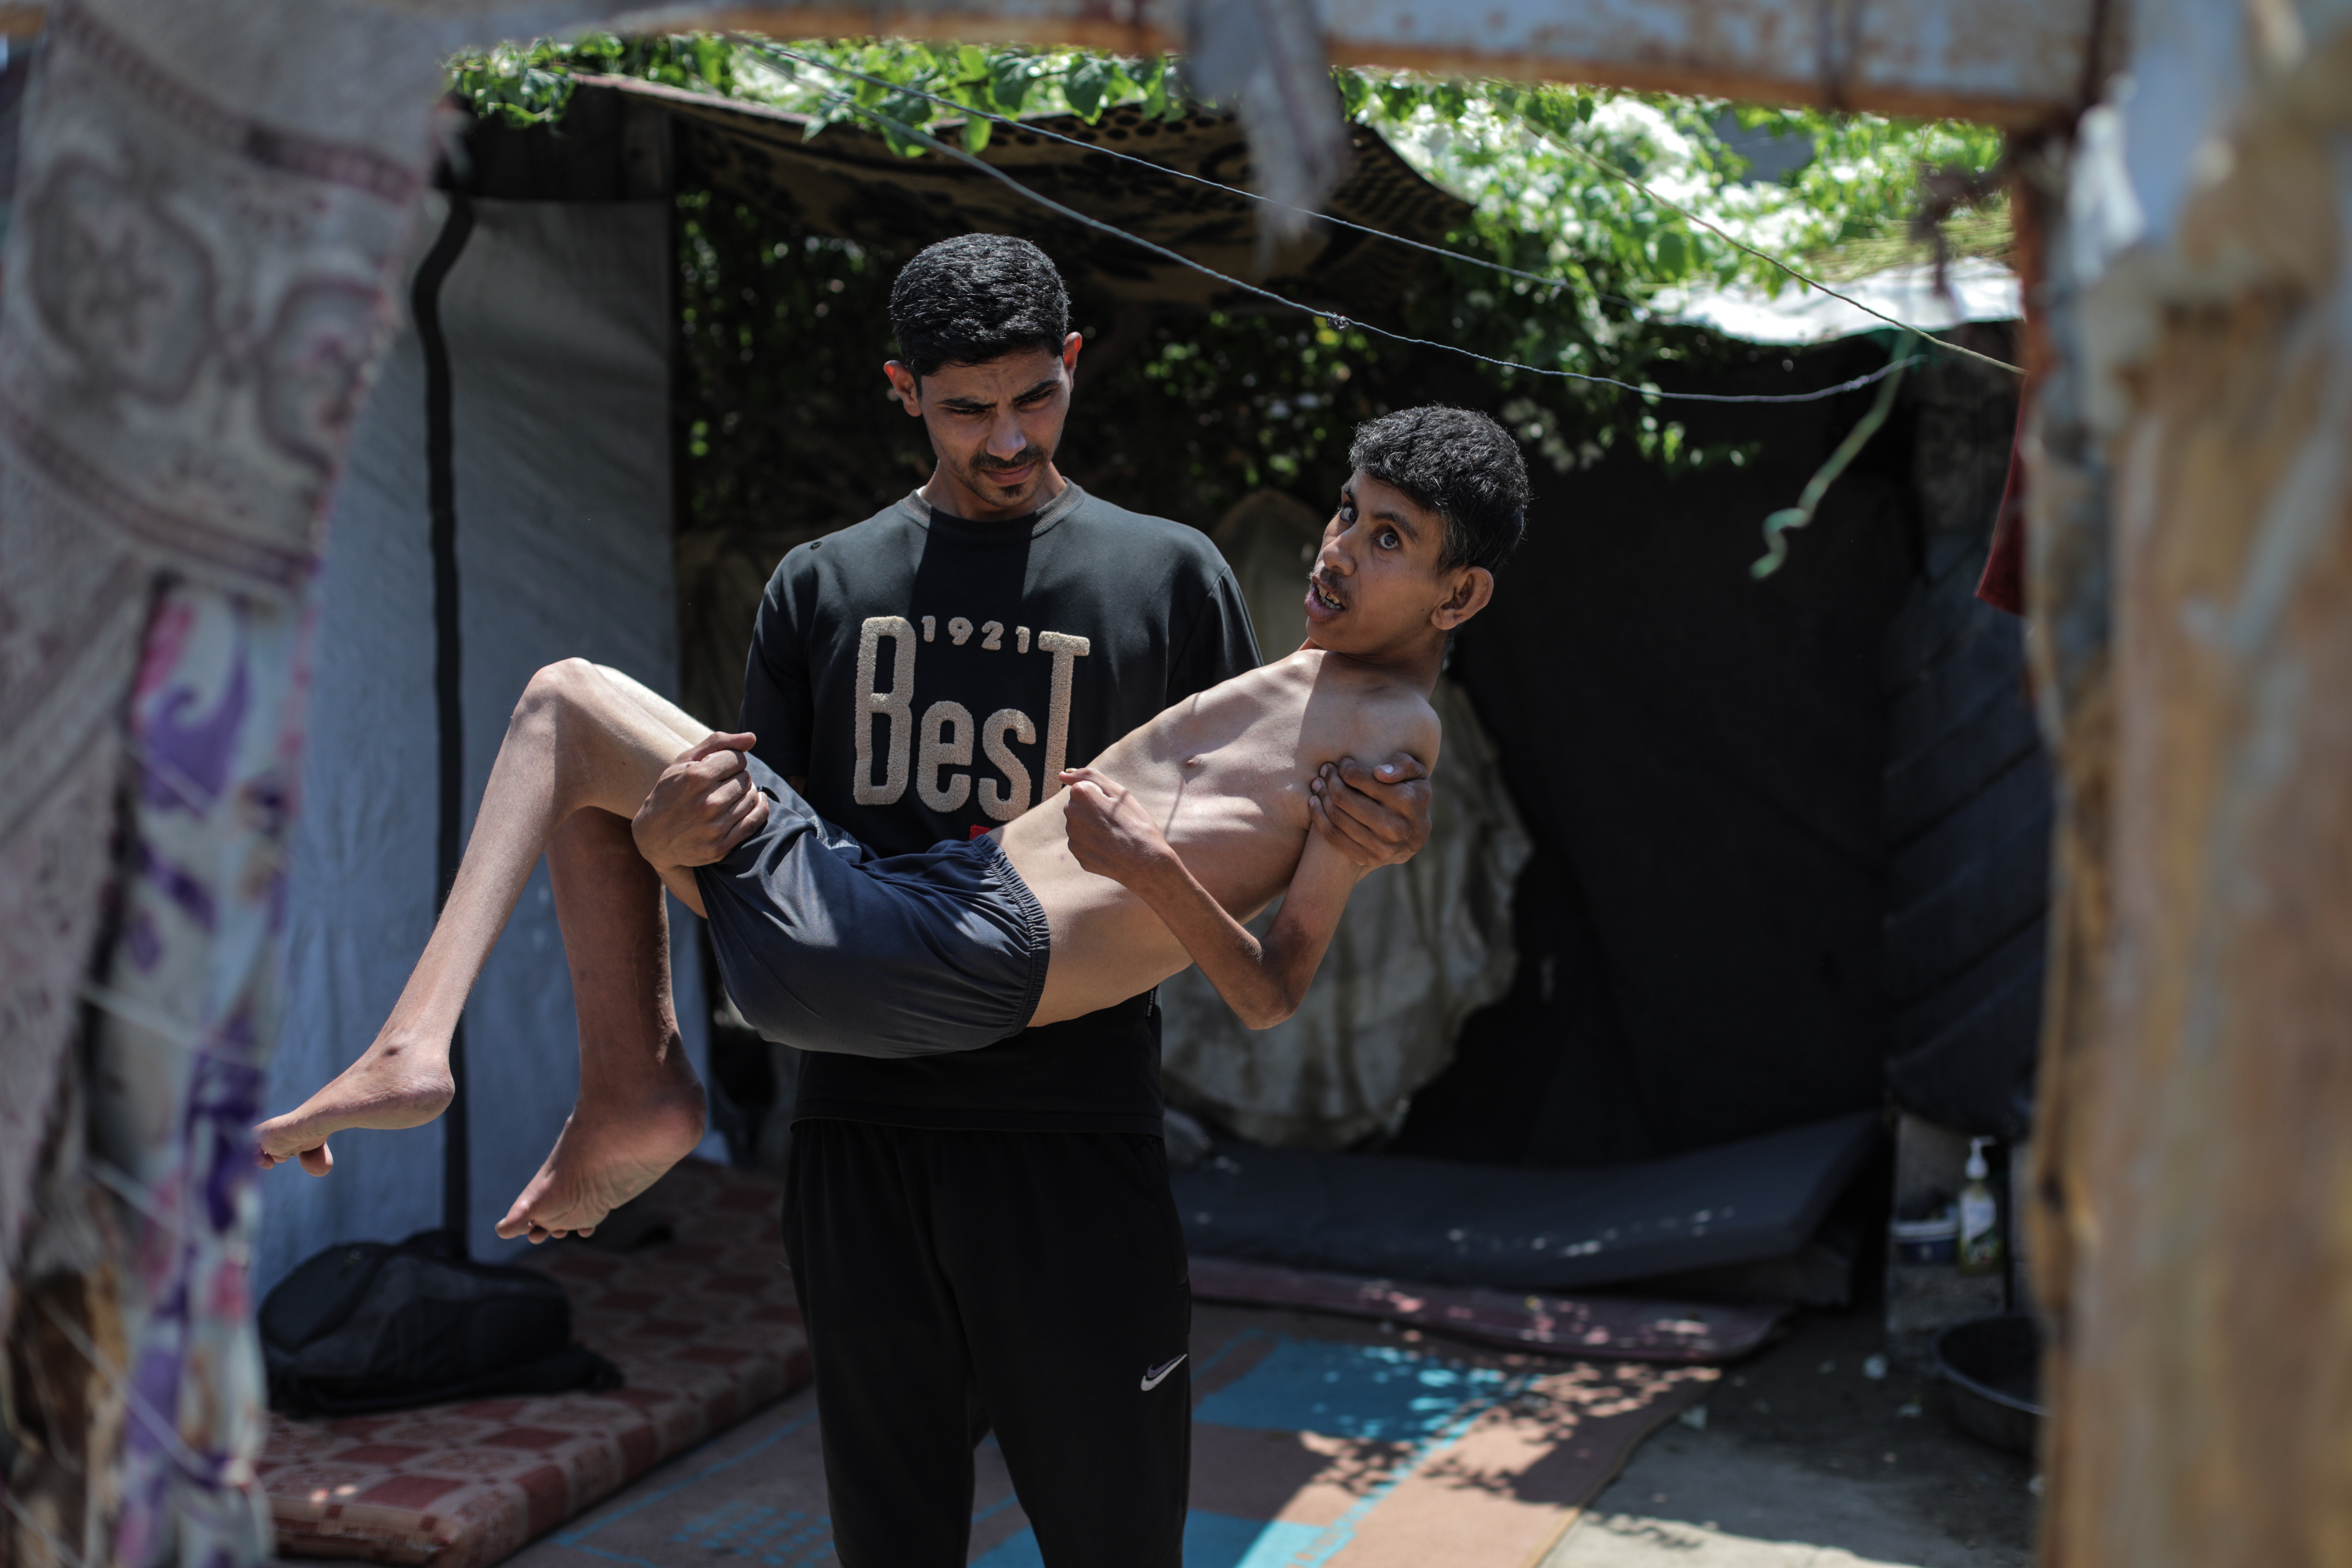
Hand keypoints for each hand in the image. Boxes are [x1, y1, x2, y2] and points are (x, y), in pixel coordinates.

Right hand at [633, 731, 768, 868]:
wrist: (653, 838)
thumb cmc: (670, 792)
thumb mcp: (684, 762)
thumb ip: (718, 743)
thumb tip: (752, 738)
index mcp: (696, 778)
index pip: (737, 759)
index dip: (731, 760)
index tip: (723, 766)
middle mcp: (707, 803)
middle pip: (745, 778)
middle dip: (738, 777)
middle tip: (725, 782)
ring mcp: (714, 827)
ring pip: (752, 798)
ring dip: (747, 793)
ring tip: (733, 794)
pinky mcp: (720, 847)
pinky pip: (754, 822)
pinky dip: (759, 809)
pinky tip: (756, 802)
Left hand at [1059, 767, 1176, 887]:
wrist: (1146, 862)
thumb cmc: (1136, 823)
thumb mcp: (1119, 792)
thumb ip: (1089, 776)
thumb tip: (1062, 774)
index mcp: (1081, 795)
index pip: (1081, 788)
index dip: (1099, 796)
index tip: (1114, 807)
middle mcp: (1071, 815)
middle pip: (1077, 806)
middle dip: (1092, 810)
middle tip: (1115, 821)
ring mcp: (1073, 837)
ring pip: (1079, 825)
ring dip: (1092, 827)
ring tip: (1113, 835)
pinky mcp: (1077, 855)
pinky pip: (1082, 843)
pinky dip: (1093, 844)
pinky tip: (1109, 848)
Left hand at [1309, 753, 1431, 868]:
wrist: (1416, 835)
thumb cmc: (1412, 794)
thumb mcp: (1416, 774)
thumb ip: (1402, 765)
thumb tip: (1379, 773)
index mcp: (1406, 800)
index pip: (1360, 779)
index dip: (1345, 768)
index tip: (1341, 763)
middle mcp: (1394, 826)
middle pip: (1344, 798)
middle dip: (1330, 780)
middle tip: (1325, 771)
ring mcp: (1381, 846)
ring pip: (1337, 817)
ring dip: (1321, 796)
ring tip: (1318, 784)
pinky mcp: (1368, 858)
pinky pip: (1334, 838)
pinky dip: (1319, 819)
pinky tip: (1314, 803)